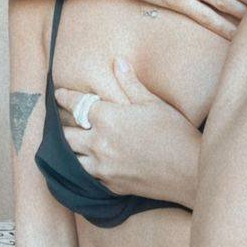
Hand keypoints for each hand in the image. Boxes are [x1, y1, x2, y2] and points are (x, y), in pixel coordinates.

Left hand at [55, 59, 200, 207]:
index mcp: (107, 118)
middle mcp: (99, 143)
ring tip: (70, 143)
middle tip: (60, 119)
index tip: (58, 94)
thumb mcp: (152, 102)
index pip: (76, 105)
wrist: (188, 171)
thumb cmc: (174, 132)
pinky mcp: (111, 185)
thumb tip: (117, 62)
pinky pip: (88, 176)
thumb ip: (130, 83)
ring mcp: (103, 167)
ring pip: (72, 159)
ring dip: (71, 149)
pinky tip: (88, 163)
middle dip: (62, 125)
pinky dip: (85, 167)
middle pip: (67, 135)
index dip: (64, 98)